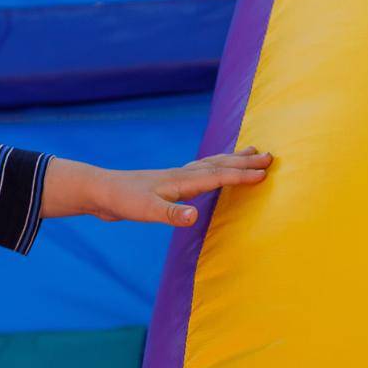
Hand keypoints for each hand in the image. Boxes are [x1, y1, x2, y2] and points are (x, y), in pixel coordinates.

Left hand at [87, 145, 272, 225]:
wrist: (98, 191)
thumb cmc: (121, 201)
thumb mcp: (146, 212)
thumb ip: (170, 214)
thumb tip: (195, 216)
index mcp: (180, 182)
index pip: (218, 176)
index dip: (242, 175)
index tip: (266, 172)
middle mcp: (180, 176)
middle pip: (218, 164)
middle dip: (244, 161)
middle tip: (269, 155)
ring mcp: (173, 178)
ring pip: (210, 165)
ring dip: (231, 159)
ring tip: (248, 151)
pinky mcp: (167, 185)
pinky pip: (199, 172)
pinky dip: (213, 168)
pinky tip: (211, 172)